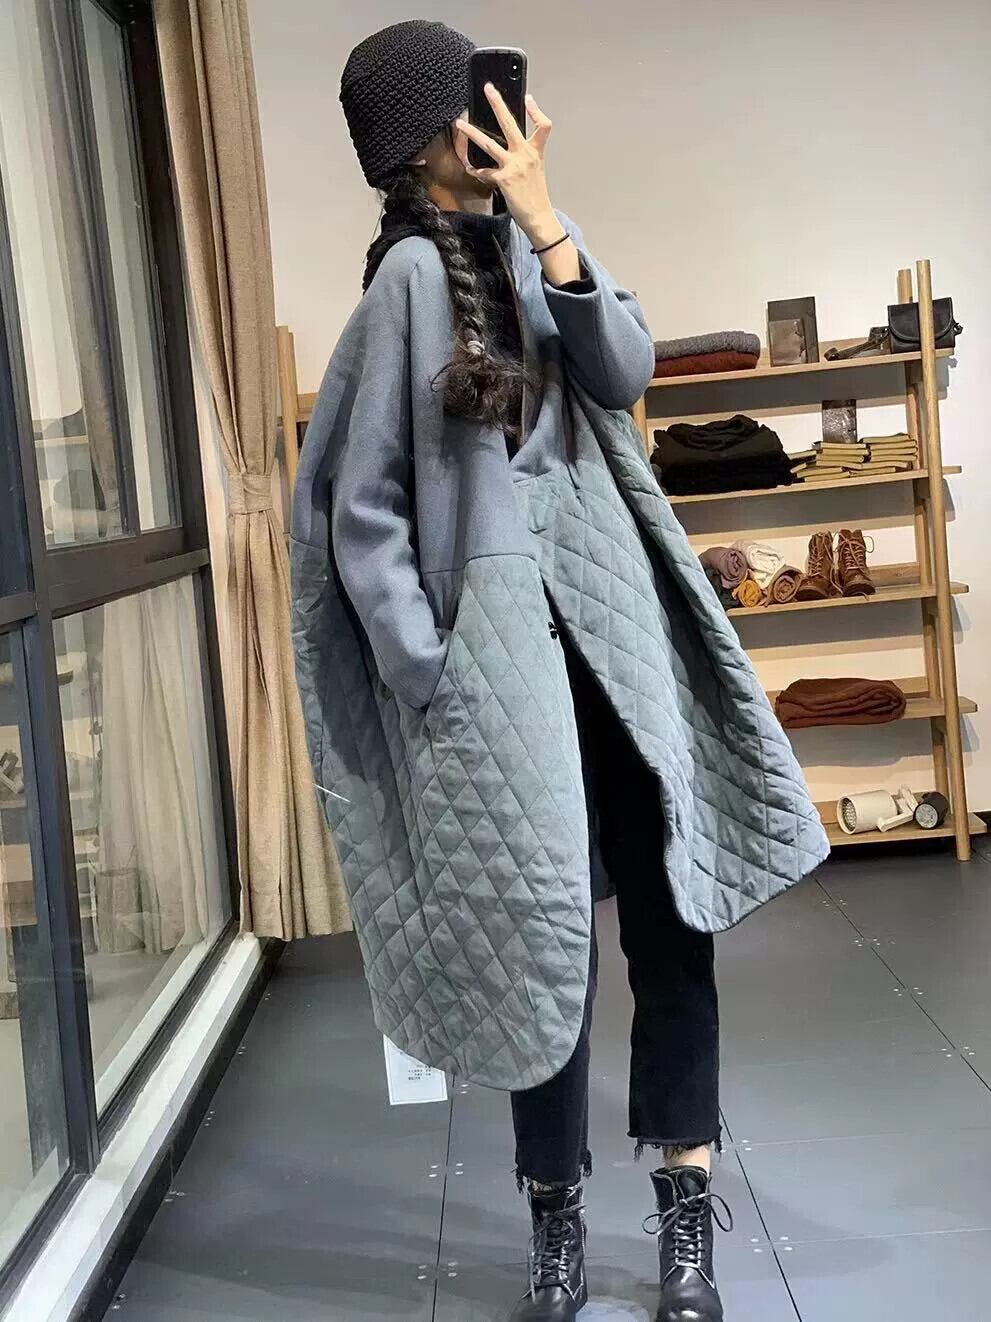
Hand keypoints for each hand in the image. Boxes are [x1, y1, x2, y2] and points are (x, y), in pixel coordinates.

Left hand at [455, 86, 561, 249]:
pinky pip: (484, 171)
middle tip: (489, 89)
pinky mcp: (503, 180)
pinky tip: (469, 167)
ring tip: (460, 124)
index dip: (536, 111)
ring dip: (472, 133)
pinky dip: (475, 170)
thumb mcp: (536, 170)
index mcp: (535, 152)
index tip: (528, 98)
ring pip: (488, 144)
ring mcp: (513, 166)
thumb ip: (524, 156)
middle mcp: (525, 156)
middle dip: (497, 104)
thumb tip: (510, 148)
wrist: (539, 217)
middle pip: (510, 124)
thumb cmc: (536, 195)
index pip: (543, 125)